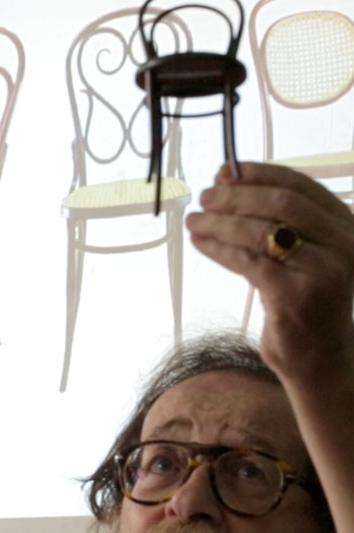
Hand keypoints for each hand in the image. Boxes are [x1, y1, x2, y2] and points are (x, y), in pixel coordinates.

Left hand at [185, 162, 353, 381]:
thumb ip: (270, 220)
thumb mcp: (294, 255)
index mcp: (346, 227)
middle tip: (203, 197)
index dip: (259, 173)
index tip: (226, 171)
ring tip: (194, 220)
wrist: (320, 361)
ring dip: (219, 222)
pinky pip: (248, 262)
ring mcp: (325, 270)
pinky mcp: (297, 296)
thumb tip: (226, 177)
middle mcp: (344, 244)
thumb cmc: (302, 303)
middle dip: (235, 197)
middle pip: (280, 204)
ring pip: (260, 232)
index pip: (300, 185)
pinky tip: (200, 242)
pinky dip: (218, 248)